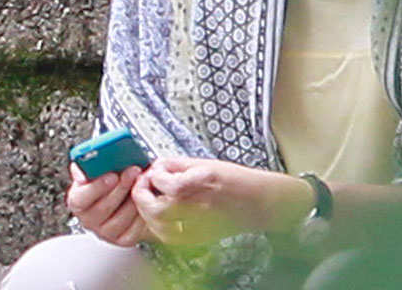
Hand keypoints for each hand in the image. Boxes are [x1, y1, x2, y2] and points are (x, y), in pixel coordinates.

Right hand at [66, 163, 150, 246]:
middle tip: (133, 172)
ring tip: (141, 183)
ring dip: (133, 199)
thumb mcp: (96, 169)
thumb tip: (81, 169)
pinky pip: (134, 229)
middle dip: (121, 187)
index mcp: (78, 201)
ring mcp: (106, 232)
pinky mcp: (123, 239)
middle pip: (103, 208)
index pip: (80, 199)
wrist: (126, 197)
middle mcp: (89, 220)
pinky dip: (141, 213)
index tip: (112, 175)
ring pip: (120, 218)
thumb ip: (88, 167)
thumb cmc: (110, 181)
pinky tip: (144, 200)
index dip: (96, 187)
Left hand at [131, 157, 311, 245]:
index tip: (148, 173)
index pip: (165, 183)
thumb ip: (176, 165)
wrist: (259, 202)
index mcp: (202, 181)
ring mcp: (199, 225)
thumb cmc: (236, 180)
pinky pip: (169, 236)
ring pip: (159, 226)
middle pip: (157, 209)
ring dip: (147, 213)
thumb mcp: (204, 163)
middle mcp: (200, 205)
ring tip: (148, 200)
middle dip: (142, 197)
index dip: (151, 177)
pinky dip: (158, 226)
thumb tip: (154, 168)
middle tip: (142, 187)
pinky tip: (160, 215)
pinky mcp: (199, 237)